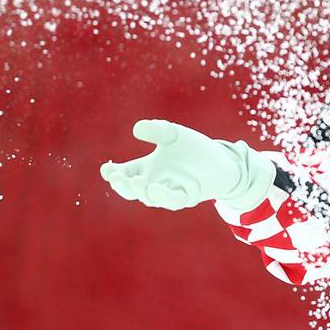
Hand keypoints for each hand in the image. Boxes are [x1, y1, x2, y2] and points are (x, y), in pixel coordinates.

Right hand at [99, 119, 271, 210]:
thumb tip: (137, 129)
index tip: (107, 169)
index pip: (125, 172)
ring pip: (150, 197)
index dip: (113, 173)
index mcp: (147, 168)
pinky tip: (156, 188)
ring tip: (137, 181)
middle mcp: (155, 182)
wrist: (222, 162)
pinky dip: (164, 196)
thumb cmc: (194, 149)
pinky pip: (173, 200)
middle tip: (115, 177)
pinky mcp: (187, 197)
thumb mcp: (174, 135)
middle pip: (132, 189)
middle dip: (122, 184)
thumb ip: (157, 130)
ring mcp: (170, 191)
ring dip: (141, 191)